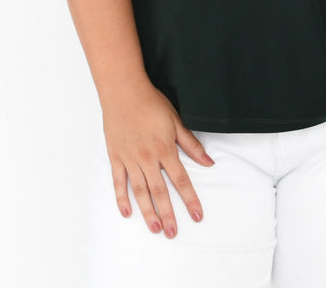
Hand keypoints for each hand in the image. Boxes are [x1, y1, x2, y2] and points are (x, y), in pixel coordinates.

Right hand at [100, 79, 215, 238]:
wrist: (124, 92)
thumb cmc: (151, 103)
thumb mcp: (176, 121)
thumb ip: (191, 144)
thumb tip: (209, 161)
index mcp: (165, 150)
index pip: (181, 180)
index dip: (190, 199)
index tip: (197, 215)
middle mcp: (147, 158)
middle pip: (160, 192)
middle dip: (168, 214)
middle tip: (173, 233)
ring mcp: (130, 159)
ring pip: (140, 191)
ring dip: (148, 212)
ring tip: (155, 228)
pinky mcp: (116, 157)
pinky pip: (119, 182)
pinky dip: (122, 198)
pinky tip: (128, 212)